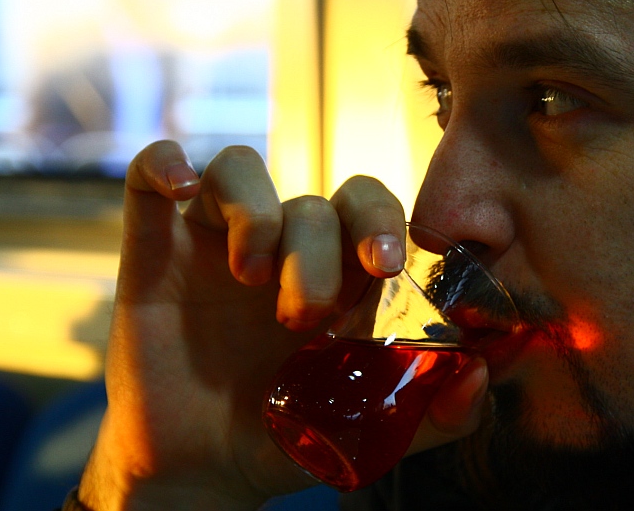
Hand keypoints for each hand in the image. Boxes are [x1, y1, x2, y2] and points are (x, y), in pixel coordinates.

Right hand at [77, 142, 488, 509]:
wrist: (202, 472)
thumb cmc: (289, 439)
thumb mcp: (373, 431)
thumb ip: (437, 414)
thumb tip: (481, 375)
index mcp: (339, 272)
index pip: (370, 206)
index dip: (383, 220)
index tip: (388, 265)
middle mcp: (285, 244)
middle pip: (315, 197)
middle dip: (321, 245)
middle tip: (309, 309)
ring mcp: (219, 239)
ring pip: (241, 171)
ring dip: (256, 213)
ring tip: (251, 278)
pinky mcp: (155, 245)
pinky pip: (152, 173)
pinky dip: (166, 163)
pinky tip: (180, 189)